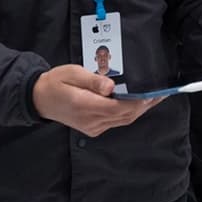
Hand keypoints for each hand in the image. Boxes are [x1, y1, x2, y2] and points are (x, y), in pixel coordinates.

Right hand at [32, 64, 162, 137]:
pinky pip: (115, 122)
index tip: (153, 95)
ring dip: (139, 111)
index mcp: (85, 106)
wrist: (39, 98)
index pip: (119, 107)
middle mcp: (91, 121)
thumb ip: (93, 81)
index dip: (138, 102)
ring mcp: (92, 127)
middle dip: (145, 106)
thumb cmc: (56, 82)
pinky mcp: (92, 129)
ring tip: (154, 99)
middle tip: (162, 95)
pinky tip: (136, 104)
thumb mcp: (73, 73)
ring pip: (122, 121)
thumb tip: (111, 87)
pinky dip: (128, 113)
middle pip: (125, 116)